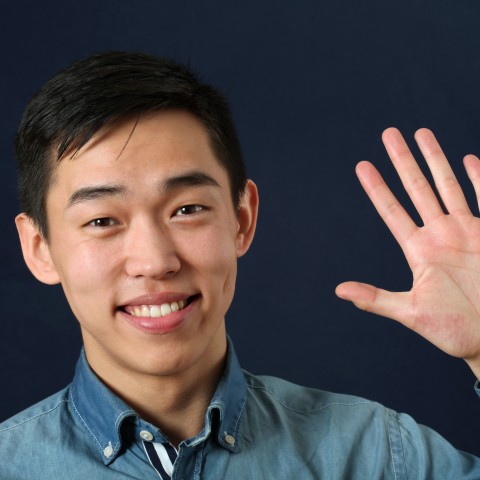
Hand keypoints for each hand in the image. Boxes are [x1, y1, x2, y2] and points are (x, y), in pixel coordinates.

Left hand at [336, 127, 479, 377]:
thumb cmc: (455, 331)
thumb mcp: (411, 313)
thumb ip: (376, 298)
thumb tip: (339, 290)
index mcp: (418, 250)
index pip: (391, 210)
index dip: (376, 188)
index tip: (362, 165)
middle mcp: (440, 235)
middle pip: (417, 188)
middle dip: (403, 160)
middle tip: (388, 133)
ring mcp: (467, 232)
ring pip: (448, 185)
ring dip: (435, 158)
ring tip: (421, 132)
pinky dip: (478, 178)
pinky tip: (467, 158)